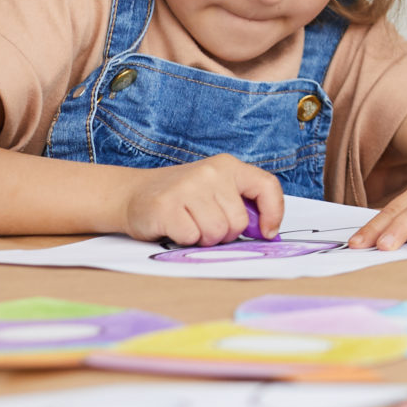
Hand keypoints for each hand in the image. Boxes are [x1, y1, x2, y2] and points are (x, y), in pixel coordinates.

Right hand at [118, 154, 280, 246]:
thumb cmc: (182, 198)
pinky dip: (184, 240)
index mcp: (228, 166)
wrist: (133, 194)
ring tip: (189, 225)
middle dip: (225, 234)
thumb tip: (267, 232)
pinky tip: (174, 227)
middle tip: (205, 225)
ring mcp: (188, 187)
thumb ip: (241, 204)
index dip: (273, 213)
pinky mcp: (166, 206)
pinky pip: (191, 237)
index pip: (267, 186)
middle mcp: (211, 172)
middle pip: (238, 222)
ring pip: (216, 233)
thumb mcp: (216, 190)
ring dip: (204, 239)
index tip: (267, 232)